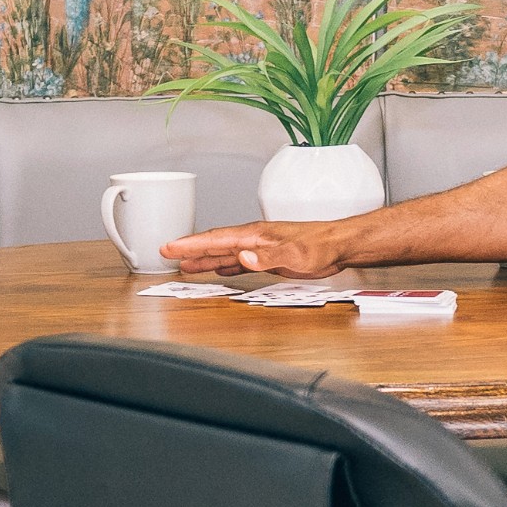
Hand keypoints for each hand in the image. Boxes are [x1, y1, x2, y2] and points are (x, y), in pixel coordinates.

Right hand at [158, 217, 355, 276]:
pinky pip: (240, 262)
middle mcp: (254, 240)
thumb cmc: (322, 246)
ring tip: (184, 265)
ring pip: (225, 254)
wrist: (340, 245)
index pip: (216, 239)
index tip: (170, 247)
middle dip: (189, 249)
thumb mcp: (295, 253)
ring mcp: (261, 249)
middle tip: (165, 252)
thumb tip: (243, 257)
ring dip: (204, 259)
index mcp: (255, 236)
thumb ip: (268, 256)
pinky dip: (226, 266)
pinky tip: (220, 271)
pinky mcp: (270, 259)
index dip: (191, 244)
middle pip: (215, 244)